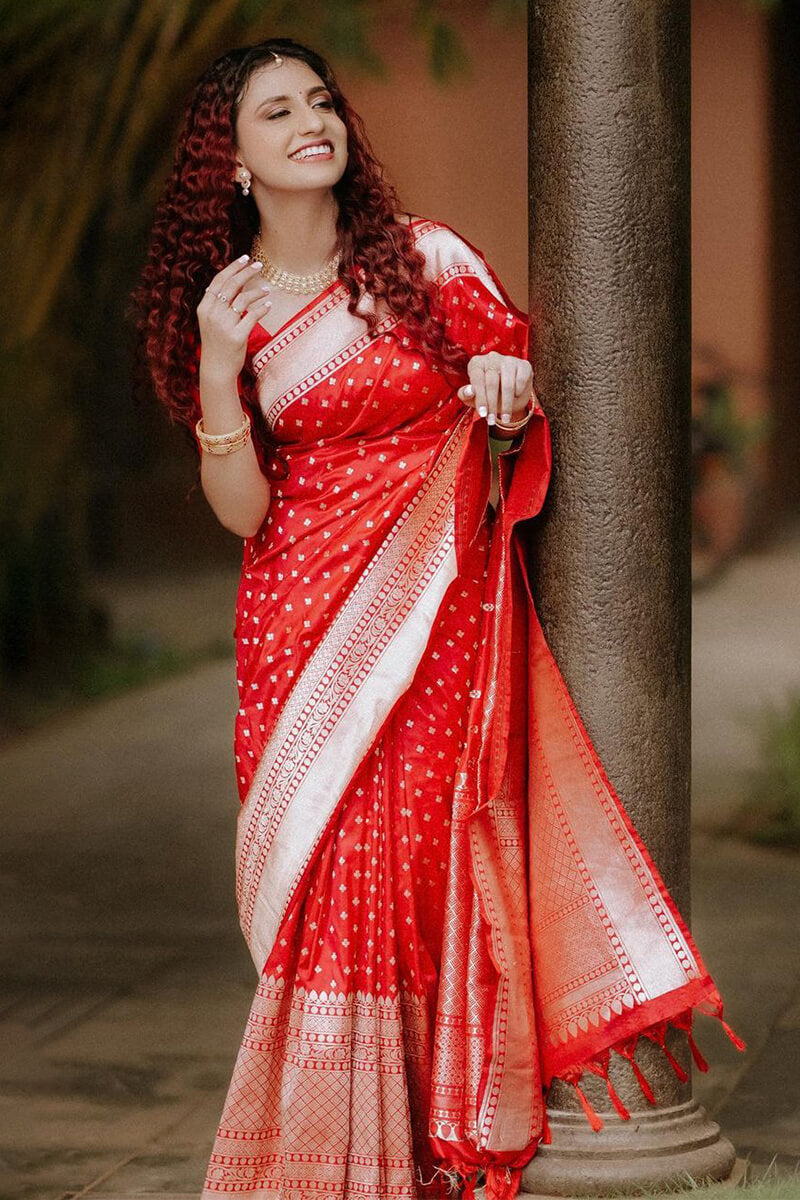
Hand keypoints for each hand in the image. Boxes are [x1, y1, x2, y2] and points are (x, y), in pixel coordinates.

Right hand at [197, 255, 271, 380]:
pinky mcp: (236, 337)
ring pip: (243, 299)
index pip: (219, 280)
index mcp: (204, 308)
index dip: (233, 267)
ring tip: (267, 289)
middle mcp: (213, 314)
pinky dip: (262, 308)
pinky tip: (268, 305)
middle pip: (231, 286)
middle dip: (246, 272)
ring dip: (257, 291)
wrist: (216, 369)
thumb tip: (237, 282)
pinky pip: (253, 316)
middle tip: (259, 265)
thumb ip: (220, 302)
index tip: (245, 258)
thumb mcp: (212, 321)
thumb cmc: (217, 343)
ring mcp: (224, 326)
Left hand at [456, 351, 534, 424]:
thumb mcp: (473, 398)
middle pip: (492, 382)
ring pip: (508, 384)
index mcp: (477, 363)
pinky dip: (518, 392)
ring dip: (506, 404)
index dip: (480, 398)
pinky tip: (516, 397)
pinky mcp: (524, 365)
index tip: (483, 414)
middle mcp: (492, 357)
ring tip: (505, 418)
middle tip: (492, 420)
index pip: (477, 380)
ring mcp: (509, 360)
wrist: (509, 396)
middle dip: (492, 404)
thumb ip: (465, 394)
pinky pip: (521, 380)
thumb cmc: (487, 395)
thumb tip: (470, 391)